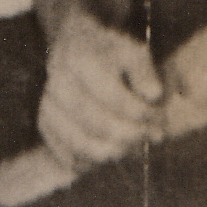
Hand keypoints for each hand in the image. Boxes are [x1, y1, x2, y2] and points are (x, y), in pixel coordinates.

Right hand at [38, 10, 162, 171]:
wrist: (75, 44)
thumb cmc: (112, 52)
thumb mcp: (133, 50)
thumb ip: (145, 71)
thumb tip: (153, 94)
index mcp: (81, 58)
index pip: (116, 98)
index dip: (143, 114)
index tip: (161, 118)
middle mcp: (59, 82)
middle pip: (100, 125)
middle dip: (134, 136)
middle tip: (155, 135)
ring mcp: (48, 104)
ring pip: (82, 145)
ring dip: (116, 152)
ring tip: (135, 147)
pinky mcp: (45, 123)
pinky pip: (66, 154)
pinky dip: (91, 161)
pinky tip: (111, 154)